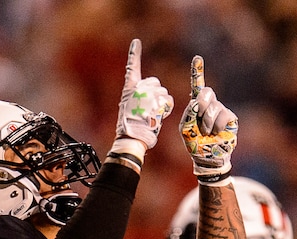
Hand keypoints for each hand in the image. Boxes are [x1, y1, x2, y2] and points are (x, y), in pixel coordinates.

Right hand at [111, 38, 173, 162]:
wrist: (132, 137)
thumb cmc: (131, 128)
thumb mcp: (130, 109)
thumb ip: (139, 98)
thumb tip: (153, 97)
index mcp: (128, 89)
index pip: (131, 68)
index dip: (134, 55)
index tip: (136, 42)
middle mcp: (137, 88)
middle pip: (155, 83)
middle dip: (157, 94)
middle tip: (151, 110)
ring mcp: (147, 93)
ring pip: (163, 92)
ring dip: (162, 103)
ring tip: (153, 115)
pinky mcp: (156, 100)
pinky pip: (168, 99)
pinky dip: (167, 108)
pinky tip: (159, 116)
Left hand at [179, 55, 237, 180]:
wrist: (206, 157)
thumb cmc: (194, 143)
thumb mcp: (185, 129)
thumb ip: (188, 114)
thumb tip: (196, 102)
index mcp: (197, 105)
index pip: (198, 85)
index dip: (198, 71)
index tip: (197, 58)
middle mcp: (210, 104)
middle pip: (207, 92)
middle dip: (201, 104)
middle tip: (198, 115)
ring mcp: (221, 110)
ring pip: (214, 107)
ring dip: (207, 122)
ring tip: (206, 132)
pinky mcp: (231, 118)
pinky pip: (223, 116)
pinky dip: (216, 126)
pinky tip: (215, 133)